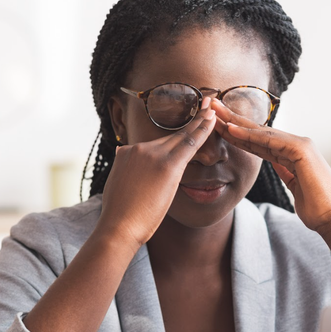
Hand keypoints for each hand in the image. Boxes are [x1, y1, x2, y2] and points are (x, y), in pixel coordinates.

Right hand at [97, 97, 217, 247]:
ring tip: (212, 109)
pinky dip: (202, 129)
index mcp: (126, 153)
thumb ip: (125, 169)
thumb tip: (121, 156)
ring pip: (181, 136)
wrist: (118, 227)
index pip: (154, 143)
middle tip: (205, 104)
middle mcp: (138, 149)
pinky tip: (212, 120)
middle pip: (169, 135)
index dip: (171, 133)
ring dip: (199, 122)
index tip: (182, 122)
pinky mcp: (167, 165)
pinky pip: (189, 143)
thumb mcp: (117, 185)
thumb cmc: (119, 215)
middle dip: (189, 119)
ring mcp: (152, 154)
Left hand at [211, 99, 330, 233]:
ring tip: (215, 112)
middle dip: (233, 120)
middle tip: (211, 106)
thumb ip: (286, 173)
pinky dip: (249, 136)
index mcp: (293, 154)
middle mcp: (297, 144)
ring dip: (236, 123)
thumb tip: (277, 165)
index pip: (260, 141)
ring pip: (261, 133)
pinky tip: (231, 130)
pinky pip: (269, 141)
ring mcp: (301, 145)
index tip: (218, 126)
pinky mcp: (302, 150)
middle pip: (258, 132)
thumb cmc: (317, 209)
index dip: (238, 133)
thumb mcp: (295, 187)